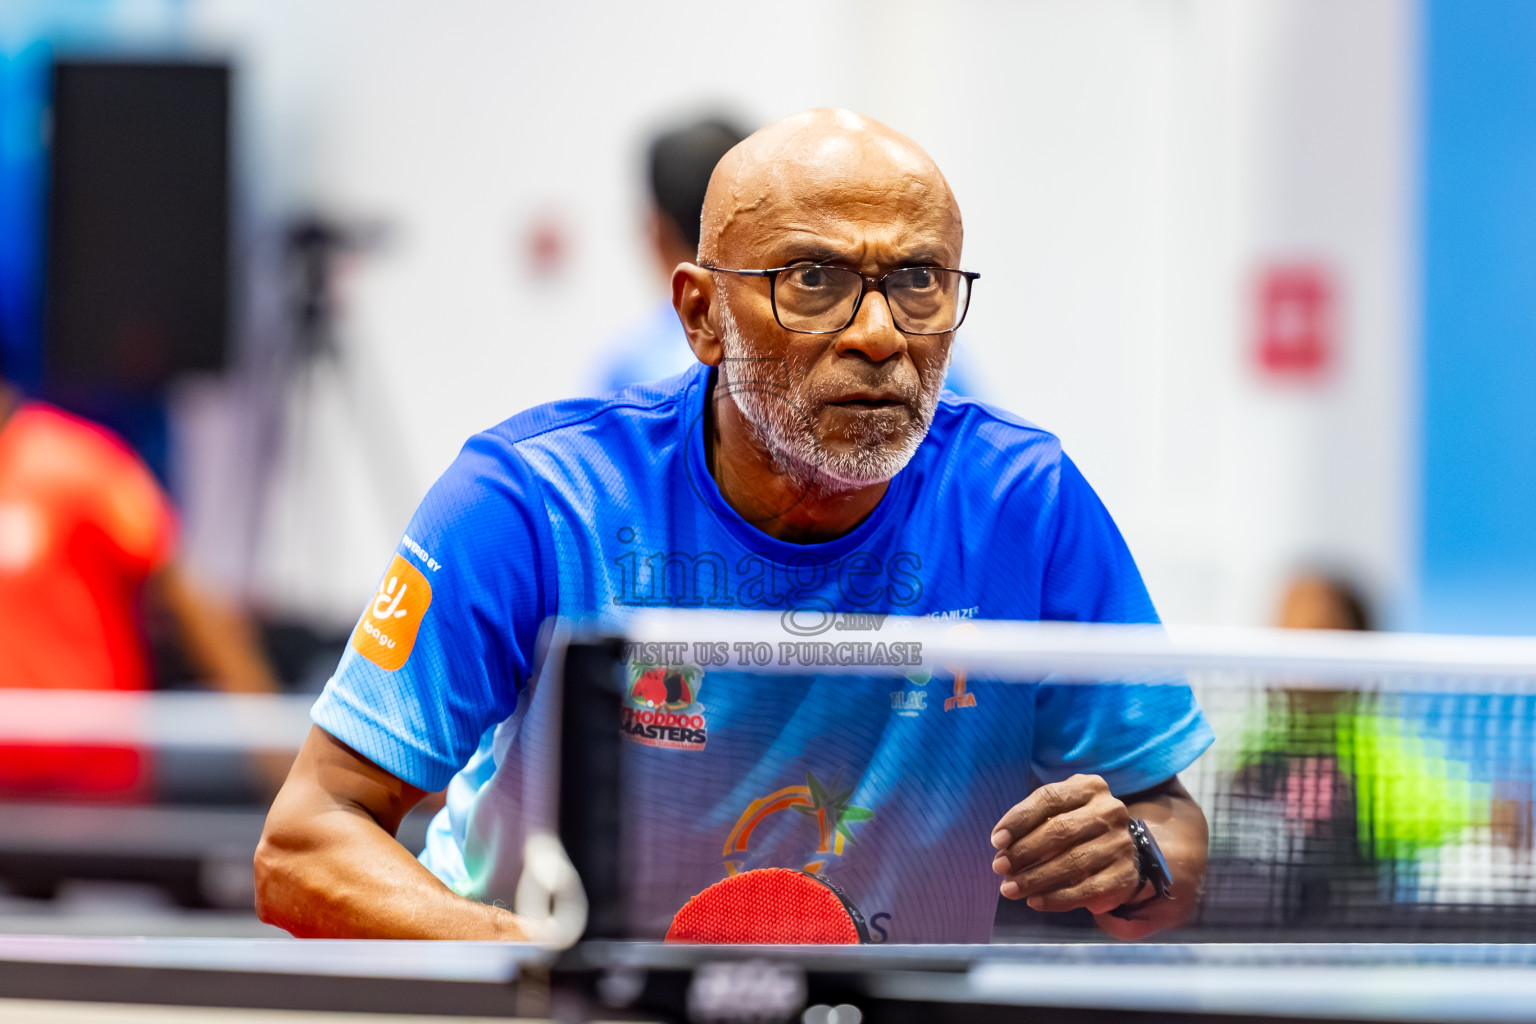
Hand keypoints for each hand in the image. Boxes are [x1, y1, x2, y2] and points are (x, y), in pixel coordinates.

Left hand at [990, 773, 1142, 914]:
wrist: (1123, 850)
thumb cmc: (1078, 826)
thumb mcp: (1060, 811)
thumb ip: (1034, 821)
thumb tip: (1002, 847)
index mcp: (1090, 788)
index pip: (1049, 798)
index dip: (1019, 819)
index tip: (996, 840)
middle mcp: (1110, 812)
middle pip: (1060, 830)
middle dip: (1024, 851)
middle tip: (999, 867)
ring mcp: (1120, 844)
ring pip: (1072, 862)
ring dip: (1035, 878)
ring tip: (1009, 888)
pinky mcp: (1124, 875)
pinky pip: (1086, 890)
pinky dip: (1056, 898)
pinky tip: (1034, 901)